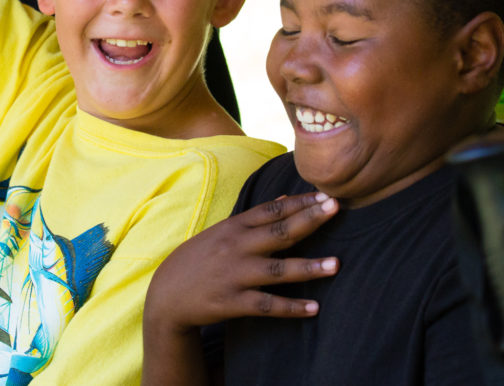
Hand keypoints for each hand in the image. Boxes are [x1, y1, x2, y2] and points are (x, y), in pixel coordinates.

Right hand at [144, 192, 338, 335]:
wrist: (167, 294)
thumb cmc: (199, 259)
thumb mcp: (222, 232)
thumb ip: (256, 217)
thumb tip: (287, 198)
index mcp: (233, 228)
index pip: (271, 210)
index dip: (299, 202)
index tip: (326, 195)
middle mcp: (235, 248)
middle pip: (278, 232)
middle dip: (308, 220)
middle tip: (336, 209)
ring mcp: (234, 275)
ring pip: (276, 270)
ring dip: (308, 267)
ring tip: (336, 264)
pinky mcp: (232, 302)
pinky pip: (266, 305)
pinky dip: (290, 307)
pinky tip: (314, 308)